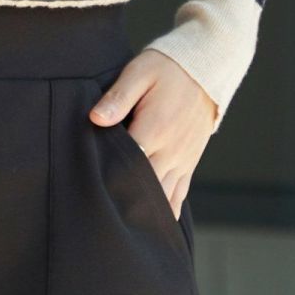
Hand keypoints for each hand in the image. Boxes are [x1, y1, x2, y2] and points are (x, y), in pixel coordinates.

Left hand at [88, 50, 217, 220]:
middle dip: (123, 198)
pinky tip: (152, 225)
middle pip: (144, 186)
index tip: (89, 186)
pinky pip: (179, 195)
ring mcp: (182, 160)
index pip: (127, 163)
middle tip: (98, 213)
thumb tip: (95, 119)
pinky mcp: (189, 163)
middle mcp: (171, 151)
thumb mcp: (139, 72)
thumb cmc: (167, 68)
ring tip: (122, 226)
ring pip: (162, 197)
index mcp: (155, 129)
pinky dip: (166, 210)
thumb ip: (117, 97)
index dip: (107, 177)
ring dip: (144, 209)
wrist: (205, 69)